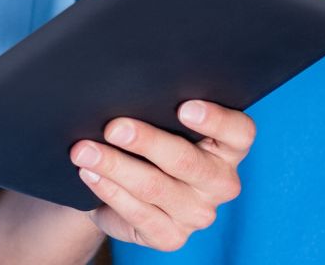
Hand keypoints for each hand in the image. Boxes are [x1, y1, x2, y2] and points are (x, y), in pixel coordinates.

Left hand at [70, 100, 254, 250]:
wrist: (123, 188)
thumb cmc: (149, 141)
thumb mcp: (161, 121)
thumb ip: (159, 107)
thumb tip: (129, 87)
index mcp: (230, 147)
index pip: (239, 132)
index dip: (216, 120)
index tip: (183, 107)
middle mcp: (221, 182)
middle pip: (188, 161)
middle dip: (147, 142)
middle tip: (113, 127)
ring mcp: (198, 214)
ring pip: (156, 188)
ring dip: (115, 166)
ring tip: (84, 150)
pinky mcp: (171, 237)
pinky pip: (139, 214)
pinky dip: (110, 191)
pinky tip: (90, 174)